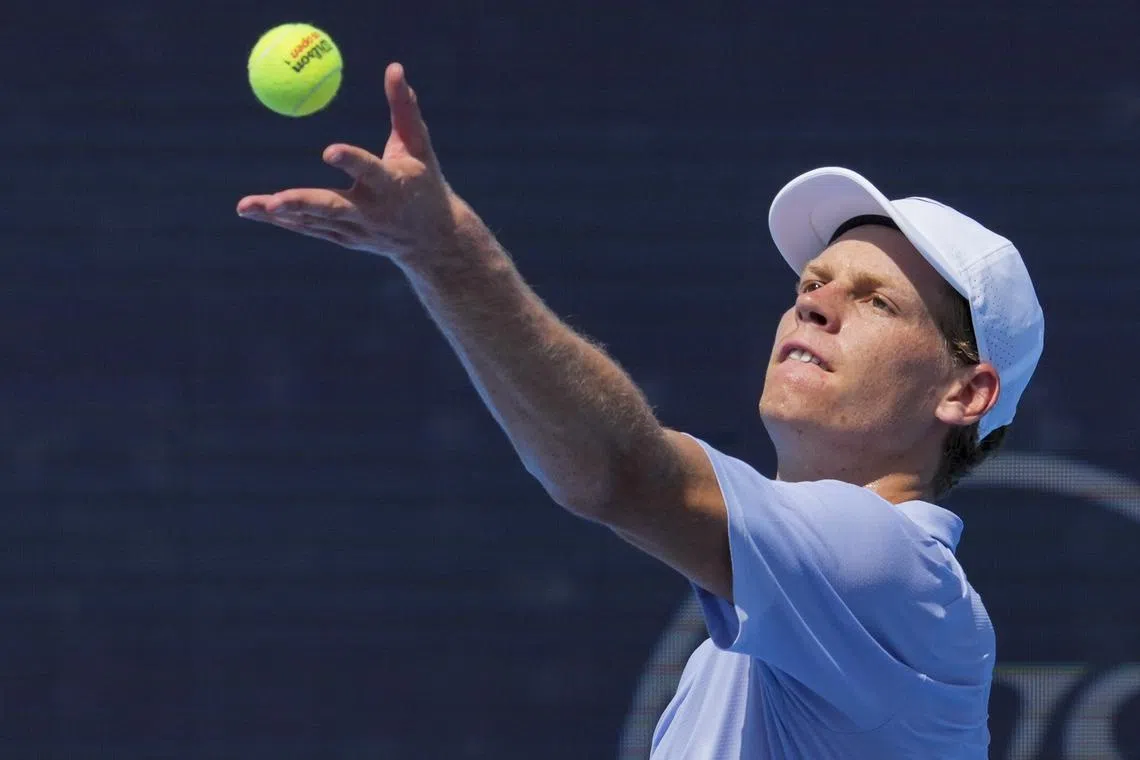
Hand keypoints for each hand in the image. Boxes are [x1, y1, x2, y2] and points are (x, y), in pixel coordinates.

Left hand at [237, 63, 461, 260]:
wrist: (433, 241)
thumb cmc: (424, 184)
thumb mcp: (419, 148)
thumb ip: (404, 109)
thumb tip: (394, 67)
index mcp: (391, 186)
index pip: (370, 171)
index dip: (350, 161)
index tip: (328, 151)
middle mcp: (371, 211)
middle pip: (332, 207)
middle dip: (302, 204)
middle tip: (275, 200)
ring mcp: (354, 229)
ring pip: (312, 221)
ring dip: (279, 214)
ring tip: (245, 206)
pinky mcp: (343, 238)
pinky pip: (309, 228)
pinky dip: (284, 220)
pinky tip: (256, 210)